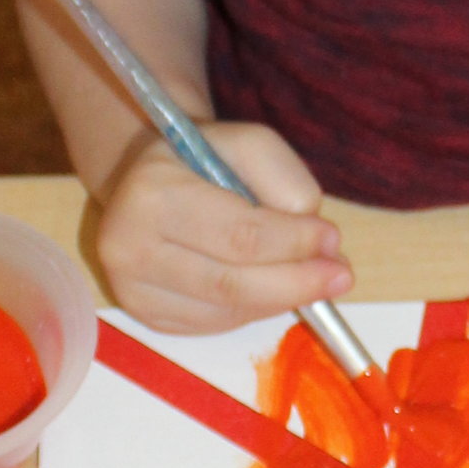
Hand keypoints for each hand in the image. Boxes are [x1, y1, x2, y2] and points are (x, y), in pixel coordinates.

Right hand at [94, 123, 356, 335]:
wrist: (143, 181)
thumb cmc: (200, 159)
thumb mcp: (247, 143)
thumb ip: (284, 180)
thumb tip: (319, 244)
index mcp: (150, 194)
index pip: (238, 234)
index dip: (294, 244)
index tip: (332, 240)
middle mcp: (128, 247)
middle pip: (231, 283)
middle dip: (297, 282)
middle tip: (340, 276)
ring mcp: (131, 289)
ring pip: (226, 311)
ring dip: (281, 299)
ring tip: (316, 281)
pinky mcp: (144, 315)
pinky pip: (214, 324)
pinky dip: (254, 310)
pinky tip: (272, 288)